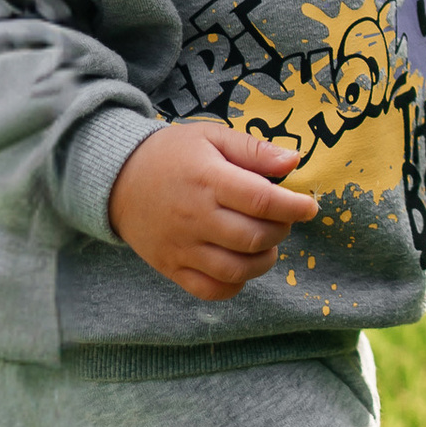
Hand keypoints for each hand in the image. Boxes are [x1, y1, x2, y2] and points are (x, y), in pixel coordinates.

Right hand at [108, 118, 317, 301]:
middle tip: (282, 219)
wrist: (116, 178)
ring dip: (264, 260)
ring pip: (237, 269)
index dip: (294, 207)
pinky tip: (241, 264)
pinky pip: (210, 290)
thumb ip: (253, 149)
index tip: (309, 207)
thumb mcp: (211, 137)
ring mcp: (181, 247)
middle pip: (254, 238)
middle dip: (281, 231)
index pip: (262, 201)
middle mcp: (195, 217)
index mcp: (208, 180)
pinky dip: (235, 284)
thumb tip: (294, 160)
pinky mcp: (170, 268)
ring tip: (266, 242)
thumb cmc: (172, 155)